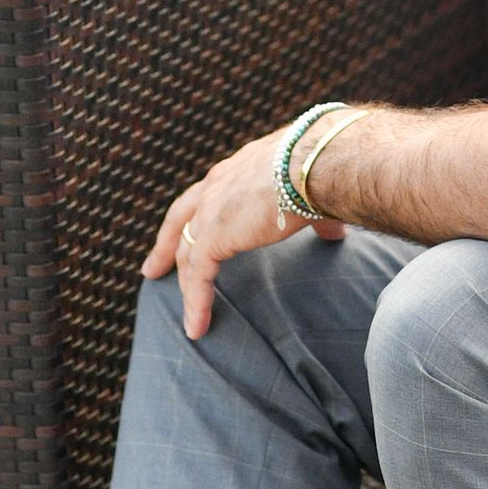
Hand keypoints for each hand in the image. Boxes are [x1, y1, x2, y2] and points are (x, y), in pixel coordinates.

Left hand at [143, 126, 345, 340]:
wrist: (316, 162)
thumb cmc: (321, 166)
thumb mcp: (312, 189)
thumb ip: (313, 214)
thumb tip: (334, 233)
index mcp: (239, 168)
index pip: (208, 193)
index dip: (197, 215)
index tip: (189, 231)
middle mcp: (218, 184)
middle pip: (180, 218)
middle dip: (166, 246)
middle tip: (154, 269)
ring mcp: (211, 210)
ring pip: (187, 252)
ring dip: (183, 284)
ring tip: (185, 315)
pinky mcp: (213, 236)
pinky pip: (197, 276)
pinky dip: (196, 302)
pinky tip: (198, 326)